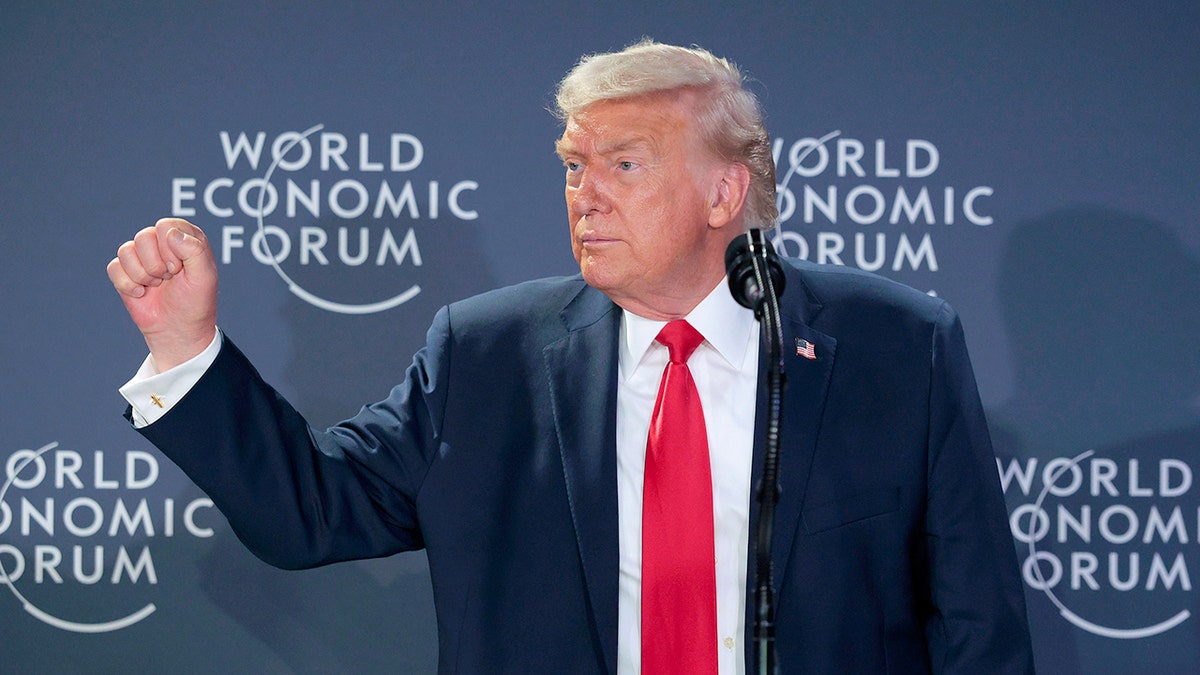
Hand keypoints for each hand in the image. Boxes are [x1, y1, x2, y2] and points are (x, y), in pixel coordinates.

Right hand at [108, 218, 218, 370]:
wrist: (178, 330)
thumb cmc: (196, 302)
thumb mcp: (204, 277)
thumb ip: (194, 250)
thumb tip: (170, 233)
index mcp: (185, 237)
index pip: (166, 227)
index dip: (170, 249)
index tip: (180, 269)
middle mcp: (162, 242)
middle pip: (144, 236)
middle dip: (156, 264)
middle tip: (169, 278)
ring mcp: (142, 256)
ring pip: (126, 250)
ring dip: (143, 275)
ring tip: (157, 285)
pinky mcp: (125, 271)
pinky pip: (114, 267)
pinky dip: (128, 285)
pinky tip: (142, 293)